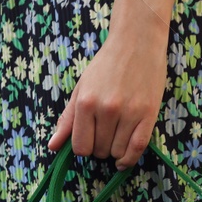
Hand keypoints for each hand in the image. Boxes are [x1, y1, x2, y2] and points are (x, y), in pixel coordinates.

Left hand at [48, 0, 174, 168]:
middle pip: (99, 151)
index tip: (89, 140)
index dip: (84, 148)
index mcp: (86, 103)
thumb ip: (67, 119)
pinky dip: (129, 159)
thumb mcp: (81, 89)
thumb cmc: (106, 65)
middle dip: (100, 147)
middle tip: (105, 132)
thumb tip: (53, 147)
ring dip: (115, 150)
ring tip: (117, 134)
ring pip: (117, 152)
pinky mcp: (148, 114)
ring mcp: (129, 112)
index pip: (80, 147)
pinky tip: (124, 158)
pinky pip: (137, 148)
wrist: (137, 41)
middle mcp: (107, 109)